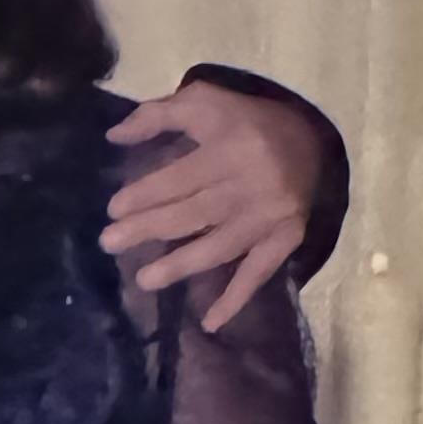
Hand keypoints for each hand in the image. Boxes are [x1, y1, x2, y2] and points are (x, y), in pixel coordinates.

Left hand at [104, 82, 323, 330]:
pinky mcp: (285, 239)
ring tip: (145, 281)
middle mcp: (250, 185)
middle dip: (148, 229)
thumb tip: (113, 135)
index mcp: (229, 149)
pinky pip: (259, 272)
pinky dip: (236, 299)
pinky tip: (210, 322)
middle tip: (109, 243)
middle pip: (193, 213)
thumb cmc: (247, 121)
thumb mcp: (205, 101)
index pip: (180, 178)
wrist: (312, 140)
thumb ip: (158, 114)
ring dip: (181, 266)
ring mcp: (269, 217)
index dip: (145, 194)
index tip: (113, 210)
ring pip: (219, 246)